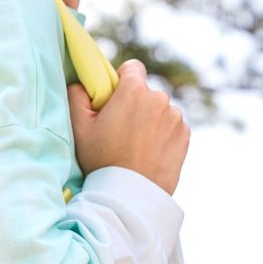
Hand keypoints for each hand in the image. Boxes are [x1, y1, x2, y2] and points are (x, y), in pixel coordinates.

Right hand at [66, 60, 189, 195]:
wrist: (130, 195)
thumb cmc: (101, 160)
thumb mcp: (79, 128)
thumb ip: (77, 96)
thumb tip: (81, 84)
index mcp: (134, 91)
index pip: (132, 68)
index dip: (122, 80)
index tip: (115, 99)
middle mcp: (159, 99)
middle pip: (145, 92)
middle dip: (135, 104)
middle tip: (120, 130)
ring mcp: (176, 118)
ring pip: (159, 110)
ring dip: (150, 120)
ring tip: (135, 145)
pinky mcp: (185, 136)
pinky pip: (172, 126)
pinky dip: (162, 134)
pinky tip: (149, 152)